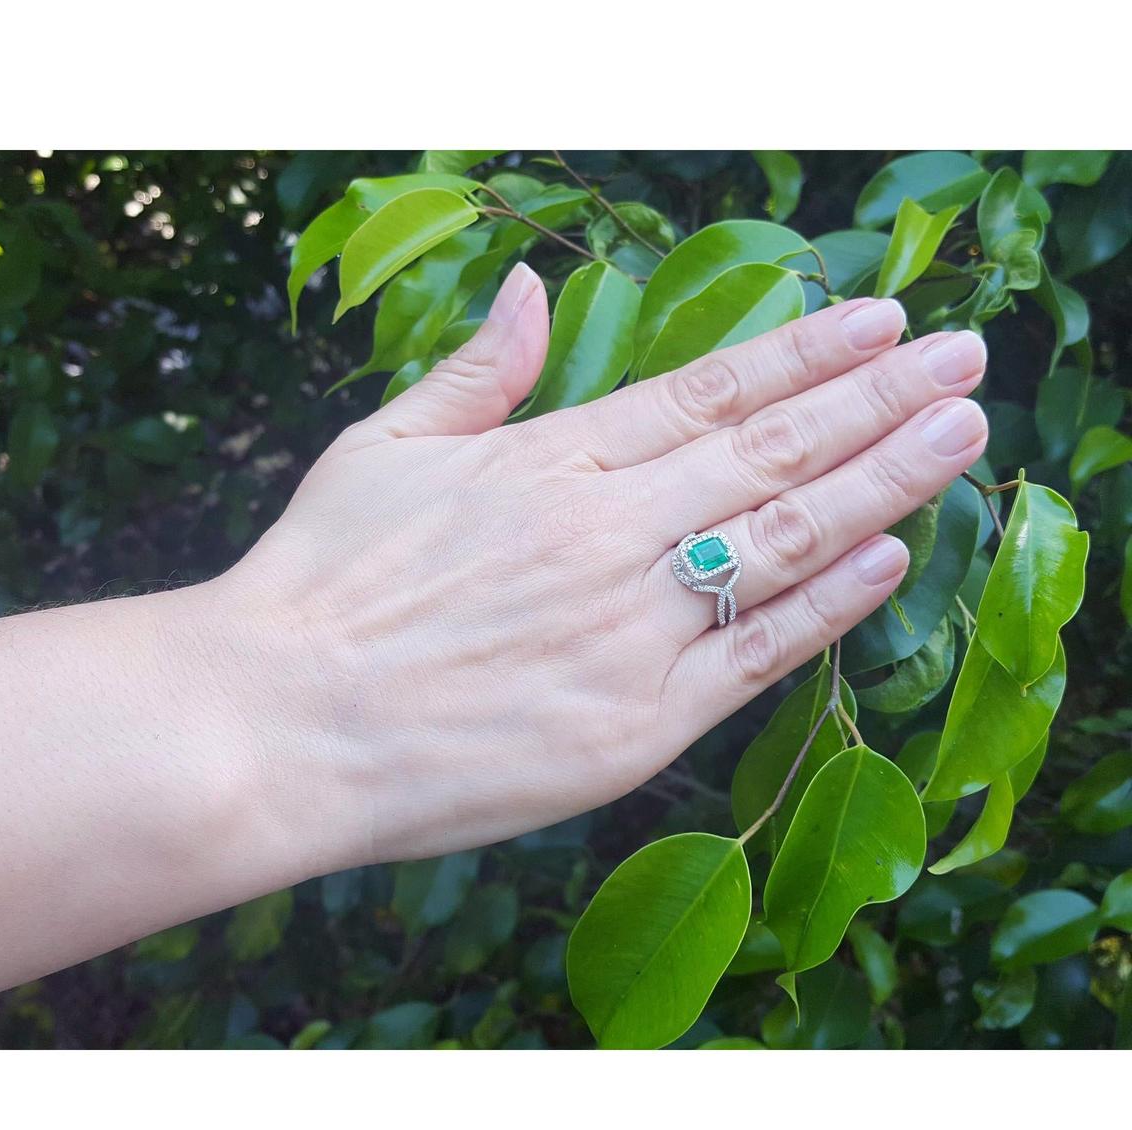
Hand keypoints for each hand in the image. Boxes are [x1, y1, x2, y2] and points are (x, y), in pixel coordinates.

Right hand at [212, 263, 987, 872]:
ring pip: (784, 544)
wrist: (275, 726)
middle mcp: (607, 535)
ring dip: (884, 483)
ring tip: (961, 439)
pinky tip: (888, 557)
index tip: (883, 323)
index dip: (805, 353)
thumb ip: (473, 375)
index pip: (709, 391)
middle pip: (771, 454)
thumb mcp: (380, 448)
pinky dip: (826, 605)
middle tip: (966, 363)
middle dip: (878, 403)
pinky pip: (753, 656)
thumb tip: (524, 290)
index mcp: (550, 463)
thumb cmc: (316, 585)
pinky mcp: (632, 727)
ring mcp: (628, 632)